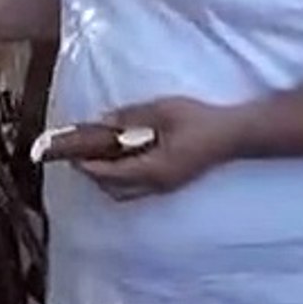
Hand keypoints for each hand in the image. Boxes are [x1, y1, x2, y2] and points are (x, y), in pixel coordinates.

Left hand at [75, 97, 250, 200]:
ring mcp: (165, 188)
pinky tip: (119, 156)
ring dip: (106, 178)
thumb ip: (131, 117)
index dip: (87, 165)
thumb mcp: (162, 111)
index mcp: (153, 170)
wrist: (233, 135)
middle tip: (79, 153)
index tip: (70, 153)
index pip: (110, 174)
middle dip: (93, 174)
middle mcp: (157, 186)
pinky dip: (121, 176)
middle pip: (113, 190)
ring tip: (95, 154)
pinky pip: (137, 187)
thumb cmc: (199, 121)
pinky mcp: (170, 183)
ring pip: (125, 192)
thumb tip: (103, 121)